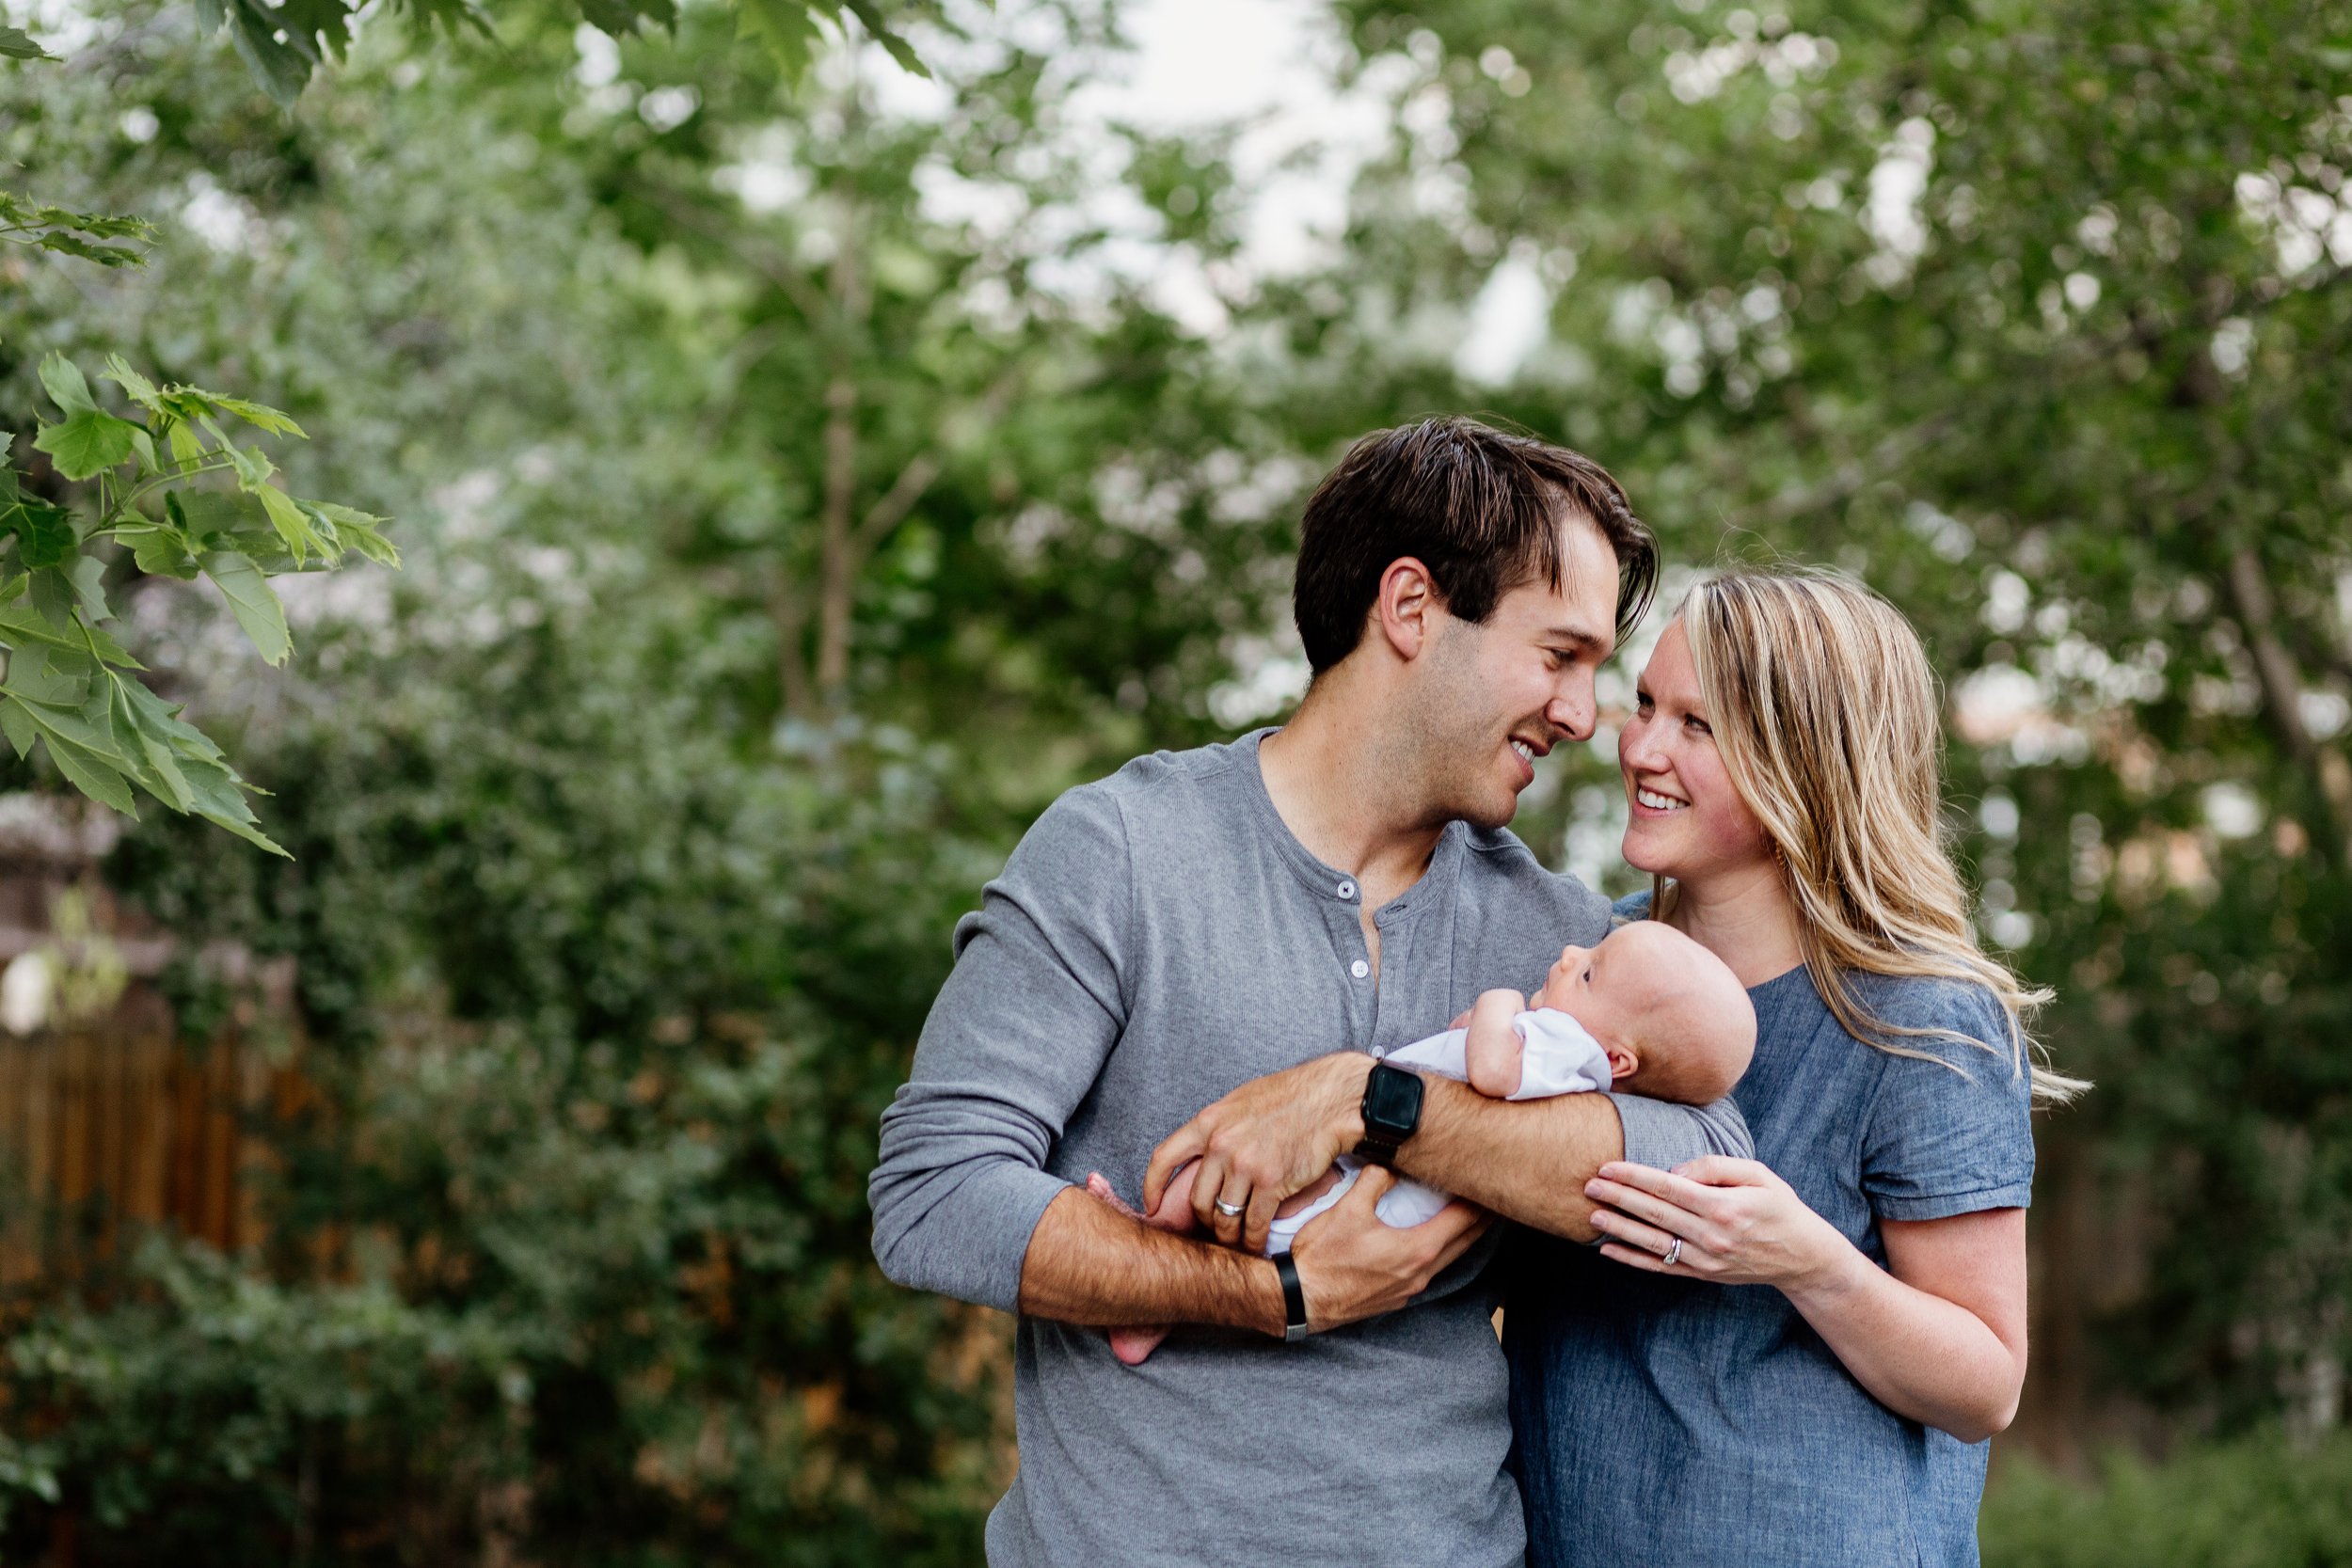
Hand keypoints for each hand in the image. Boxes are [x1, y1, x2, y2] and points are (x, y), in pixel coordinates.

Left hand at [1145, 1052, 1374, 1252]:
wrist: (1328, 1099)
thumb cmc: (1289, 1098)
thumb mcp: (1240, 1101)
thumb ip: (1217, 1128)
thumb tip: (1202, 1151)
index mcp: (1208, 1121)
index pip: (1164, 1158)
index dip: (1152, 1187)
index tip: (1152, 1206)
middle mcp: (1221, 1144)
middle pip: (1197, 1199)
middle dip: (1204, 1221)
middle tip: (1214, 1228)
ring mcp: (1245, 1165)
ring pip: (1224, 1217)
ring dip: (1228, 1235)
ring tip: (1235, 1241)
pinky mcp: (1272, 1183)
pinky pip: (1252, 1224)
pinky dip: (1252, 1241)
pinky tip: (1255, 1244)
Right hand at [1288, 1165, 1491, 1329]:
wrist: (1299, 1299)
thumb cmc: (1322, 1256)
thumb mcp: (1348, 1208)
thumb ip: (1375, 1180)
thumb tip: (1390, 1165)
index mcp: (1417, 1250)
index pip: (1463, 1220)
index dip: (1479, 1199)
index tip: (1489, 1181)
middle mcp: (1420, 1273)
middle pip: (1465, 1243)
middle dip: (1481, 1219)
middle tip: (1493, 1198)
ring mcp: (1408, 1289)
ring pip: (1448, 1259)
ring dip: (1462, 1238)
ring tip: (1471, 1219)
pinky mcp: (1394, 1297)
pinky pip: (1429, 1272)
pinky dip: (1440, 1253)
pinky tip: (1431, 1244)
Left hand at [1583, 1156, 1857, 1294]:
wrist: (1803, 1257)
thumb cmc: (1779, 1207)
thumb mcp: (1758, 1175)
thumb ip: (1714, 1167)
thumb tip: (1673, 1172)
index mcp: (1724, 1206)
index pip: (1668, 1188)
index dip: (1634, 1177)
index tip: (1608, 1167)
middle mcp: (1712, 1236)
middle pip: (1655, 1213)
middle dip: (1619, 1198)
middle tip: (1588, 1185)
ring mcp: (1706, 1260)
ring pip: (1653, 1243)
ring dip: (1619, 1229)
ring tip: (1592, 1215)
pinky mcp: (1703, 1275)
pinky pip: (1660, 1267)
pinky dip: (1633, 1259)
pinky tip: (1609, 1250)